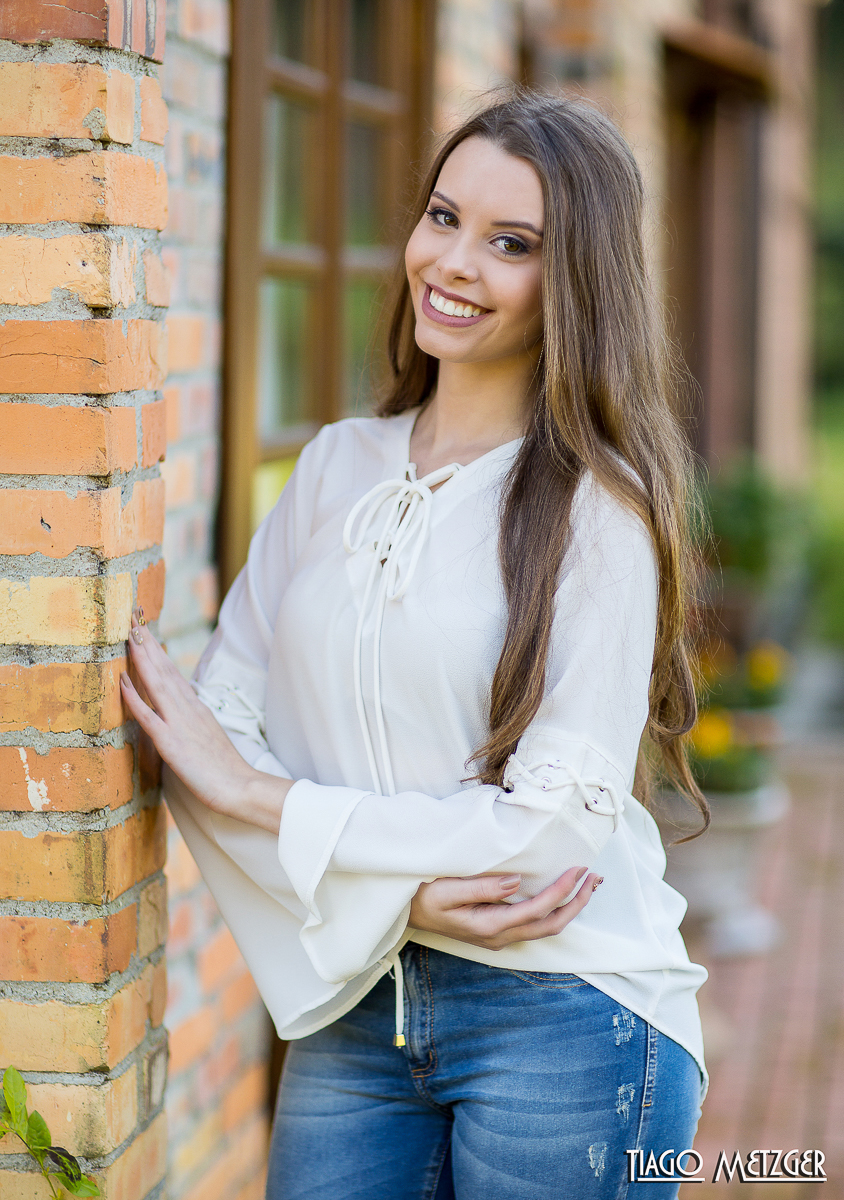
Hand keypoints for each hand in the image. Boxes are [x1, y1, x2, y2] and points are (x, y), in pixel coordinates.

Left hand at [120, 610, 291, 830]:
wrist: (240, 786)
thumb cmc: (225, 768)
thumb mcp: (208, 735)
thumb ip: (193, 720)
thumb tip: (181, 712)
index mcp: (196, 707)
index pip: (173, 673)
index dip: (158, 651)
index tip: (145, 631)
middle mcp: (188, 709)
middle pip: (164, 670)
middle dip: (148, 644)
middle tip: (133, 618)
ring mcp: (179, 723)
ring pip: (158, 684)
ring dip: (142, 659)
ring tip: (130, 635)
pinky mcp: (171, 742)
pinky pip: (149, 716)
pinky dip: (135, 697)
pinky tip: (123, 682)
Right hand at [408, 866, 600, 950]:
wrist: (404, 912)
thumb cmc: (422, 896)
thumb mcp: (446, 889)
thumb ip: (481, 887)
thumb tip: (516, 882)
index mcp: (489, 926)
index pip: (537, 910)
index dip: (561, 891)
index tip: (578, 869)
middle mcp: (499, 936)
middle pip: (551, 925)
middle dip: (577, 902)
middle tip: (595, 877)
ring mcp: (499, 936)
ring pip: (546, 927)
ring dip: (570, 906)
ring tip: (588, 883)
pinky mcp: (498, 929)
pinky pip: (535, 922)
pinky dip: (555, 908)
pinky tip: (562, 893)